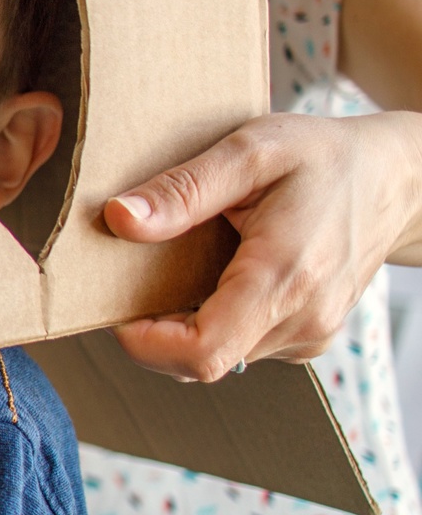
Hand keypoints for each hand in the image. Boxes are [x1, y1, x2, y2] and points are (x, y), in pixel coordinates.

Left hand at [104, 111, 421, 381]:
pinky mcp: (310, 336)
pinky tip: (217, 279)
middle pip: (203, 364)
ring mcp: (310, 334)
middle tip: (137, 284)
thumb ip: (183, 189)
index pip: (201, 352)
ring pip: (220, 358)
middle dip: (156, 335)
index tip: (120, 309)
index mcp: (285, 277)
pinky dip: (215, 324)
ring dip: (184, 328)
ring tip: (182, 273)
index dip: (145, 343)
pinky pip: (243, 347)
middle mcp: (303, 319)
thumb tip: (120, 219)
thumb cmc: (326, 158)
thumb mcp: (251, 151)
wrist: (398, 178)